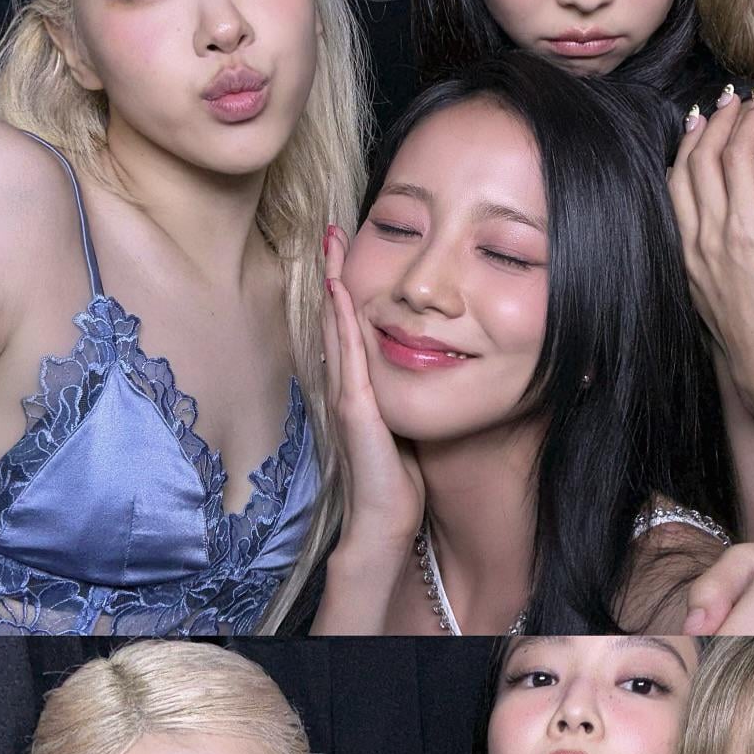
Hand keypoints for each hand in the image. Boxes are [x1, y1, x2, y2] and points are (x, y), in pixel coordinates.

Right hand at [322, 226, 424, 554]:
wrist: (384, 521)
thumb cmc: (397, 481)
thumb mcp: (403, 426)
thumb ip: (404, 398)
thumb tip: (424, 371)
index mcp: (357, 392)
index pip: (347, 333)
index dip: (344, 293)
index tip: (346, 256)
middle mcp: (346, 389)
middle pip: (334, 321)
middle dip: (332, 276)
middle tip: (330, 232)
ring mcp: (346, 397)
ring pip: (335, 330)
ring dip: (332, 286)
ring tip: (331, 246)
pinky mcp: (354, 409)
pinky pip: (348, 355)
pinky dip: (342, 321)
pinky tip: (341, 291)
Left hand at [668, 89, 753, 418]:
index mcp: (748, 230)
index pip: (739, 157)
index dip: (750, 121)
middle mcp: (712, 237)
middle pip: (703, 160)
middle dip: (719, 121)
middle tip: (734, 97)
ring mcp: (693, 252)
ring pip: (678, 182)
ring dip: (691, 145)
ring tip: (704, 117)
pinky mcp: (685, 266)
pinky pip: (673, 210)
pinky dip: (678, 178)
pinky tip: (686, 165)